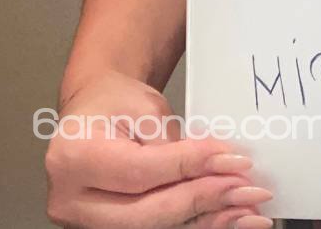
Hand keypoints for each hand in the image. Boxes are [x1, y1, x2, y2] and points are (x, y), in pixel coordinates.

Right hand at [45, 69, 274, 227]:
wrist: (93, 114)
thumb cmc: (115, 103)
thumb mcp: (144, 108)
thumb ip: (173, 144)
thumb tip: (219, 168)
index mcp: (74, 159)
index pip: (140, 173)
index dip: (189, 168)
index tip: (233, 160)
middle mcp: (72, 200)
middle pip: (145, 213)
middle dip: (203, 200)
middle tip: (247, 189)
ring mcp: (85, 223)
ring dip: (207, 221)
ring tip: (249, 210)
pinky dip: (196, 225)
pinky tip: (230, 220)